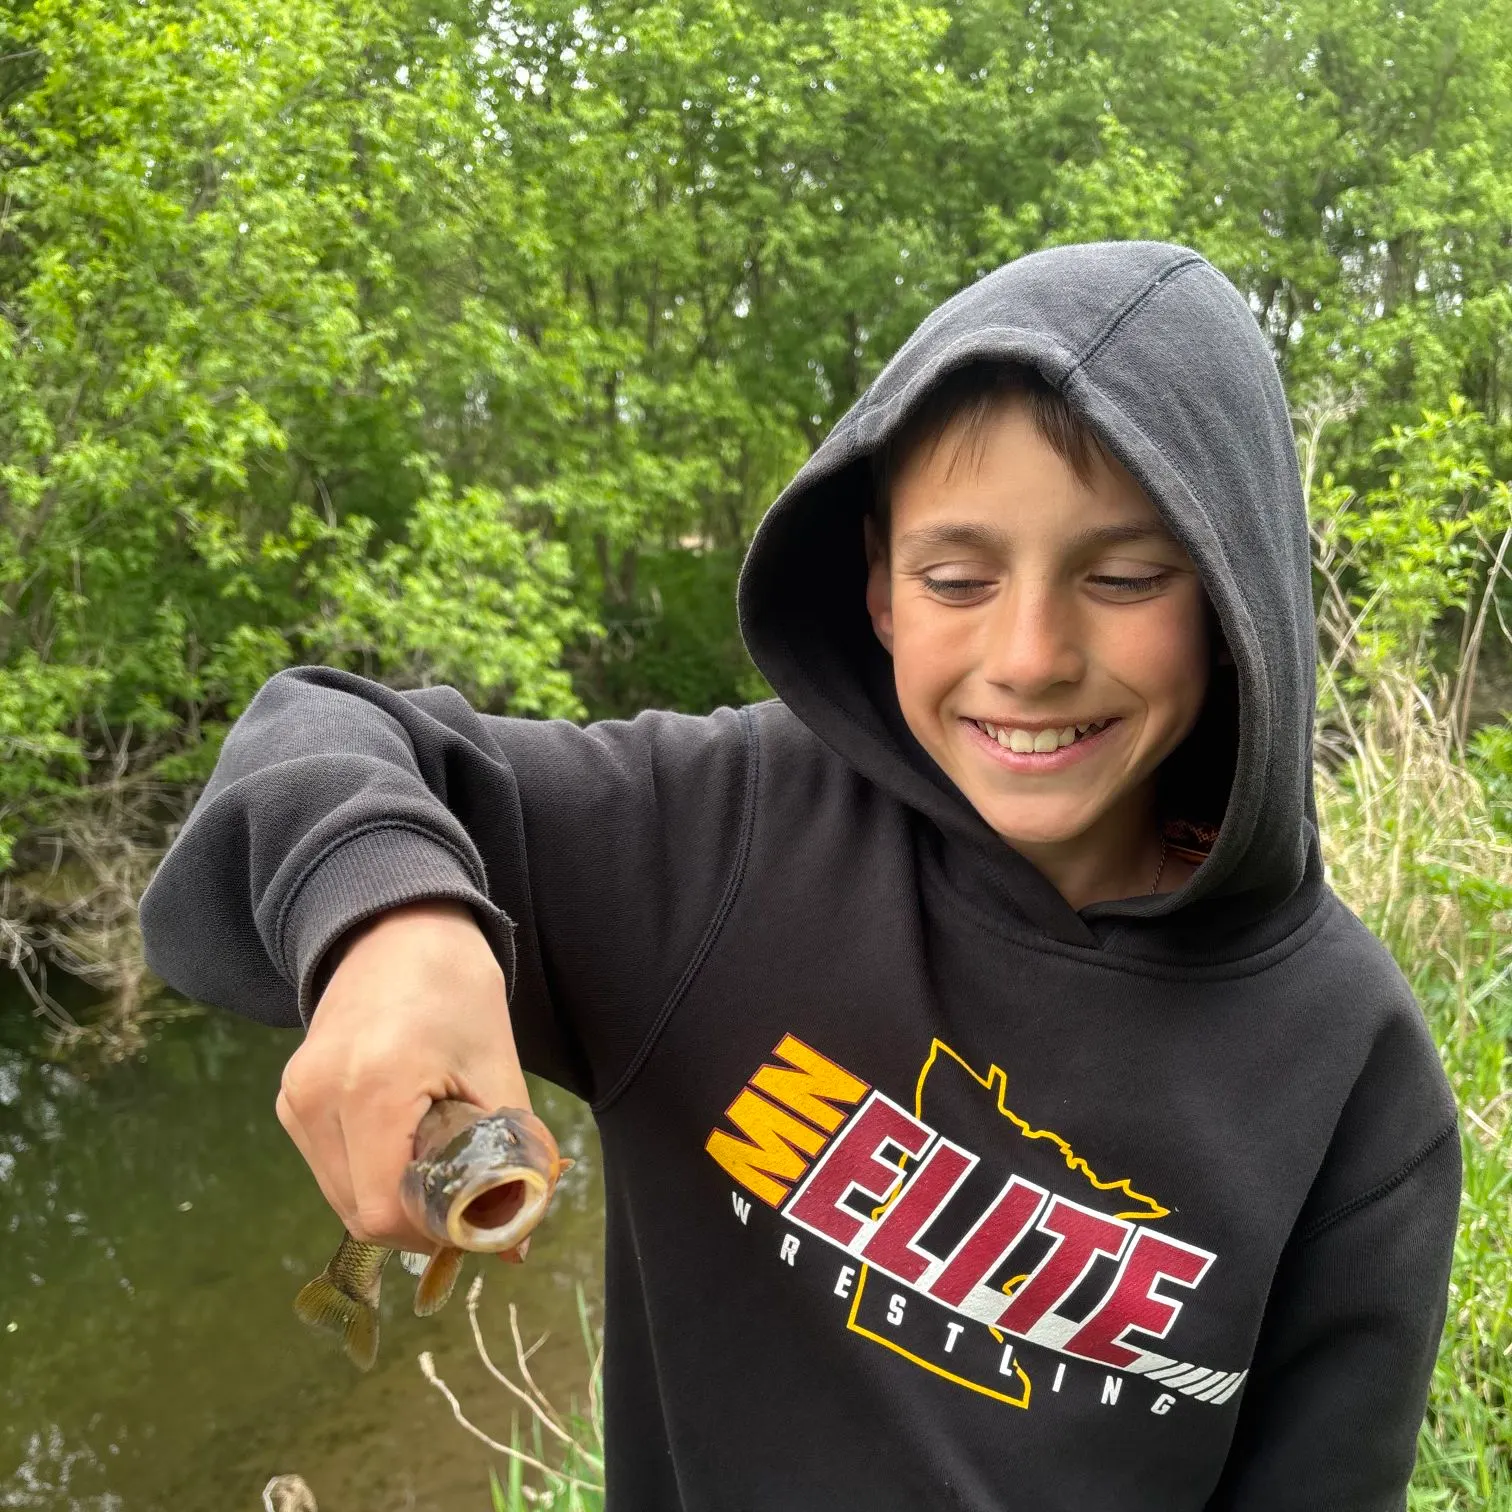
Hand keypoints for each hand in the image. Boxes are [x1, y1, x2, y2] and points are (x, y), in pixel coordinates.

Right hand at [275, 898, 530, 1250]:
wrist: (398, 928)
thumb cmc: (457, 989)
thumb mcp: (498, 1069)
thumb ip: (511, 1157)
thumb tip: (515, 1242)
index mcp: (373, 1084)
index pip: (386, 1210)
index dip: (438, 1231)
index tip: (482, 1217)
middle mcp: (317, 1096)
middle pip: (360, 1212)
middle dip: (420, 1222)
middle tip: (469, 1199)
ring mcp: (295, 1098)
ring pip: (342, 1197)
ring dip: (394, 1202)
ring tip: (441, 1165)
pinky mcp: (290, 1099)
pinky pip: (330, 1168)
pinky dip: (370, 1175)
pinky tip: (407, 1144)